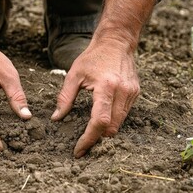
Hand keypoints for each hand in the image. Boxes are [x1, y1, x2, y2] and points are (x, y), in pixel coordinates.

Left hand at [51, 40, 139, 157]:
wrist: (116, 42)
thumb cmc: (93, 57)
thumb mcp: (74, 75)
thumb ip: (65, 98)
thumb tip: (56, 118)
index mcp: (106, 87)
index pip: (99, 121)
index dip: (89, 139)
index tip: (78, 150)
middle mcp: (122, 92)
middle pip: (111, 128)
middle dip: (97, 139)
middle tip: (83, 144)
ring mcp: (131, 93)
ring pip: (119, 124)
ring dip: (105, 131)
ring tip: (91, 132)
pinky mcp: (135, 93)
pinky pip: (124, 114)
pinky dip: (113, 120)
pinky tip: (103, 116)